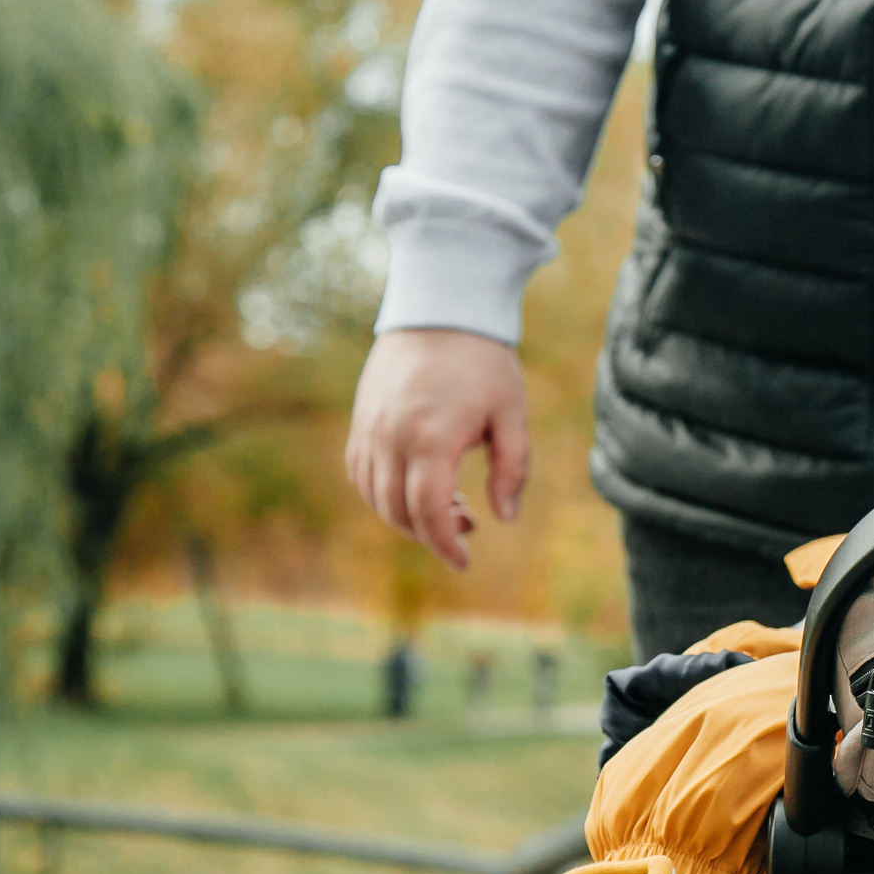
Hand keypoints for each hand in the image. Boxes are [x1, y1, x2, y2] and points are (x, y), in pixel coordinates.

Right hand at [345, 329, 529, 571]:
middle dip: (431, 534)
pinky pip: (361, 473)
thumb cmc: (484, 364)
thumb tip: (505, 518)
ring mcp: (370, 428)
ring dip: (407, 516)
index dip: (444, 543)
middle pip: (398, 511)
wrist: (440, 312)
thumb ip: (513, 469)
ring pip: (375, 496)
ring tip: (450, 505)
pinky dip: (383, 494)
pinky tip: (416, 490)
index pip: (428, 511)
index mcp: (432, 438)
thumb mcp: (513, 415)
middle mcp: (392, 437)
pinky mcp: (361, 421)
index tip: (464, 561)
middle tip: (468, 524)